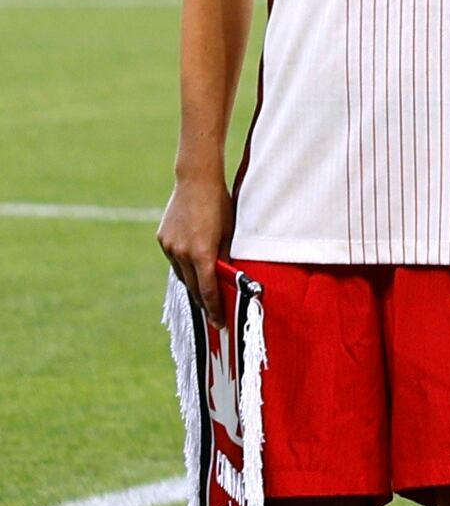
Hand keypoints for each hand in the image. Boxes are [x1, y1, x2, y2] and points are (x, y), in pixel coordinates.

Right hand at [156, 174, 230, 316]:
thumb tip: (229, 280)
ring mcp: (169, 247)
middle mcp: (181, 253)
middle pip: (193, 287)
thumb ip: (227, 258)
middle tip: (214, 317)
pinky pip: (174, 260)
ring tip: (205, 297)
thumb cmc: (221, 206)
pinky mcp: (162, 239)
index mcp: (201, 254)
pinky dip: (185, 268)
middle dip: (204, 303)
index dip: (214, 308)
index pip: (208, 290)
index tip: (220, 323)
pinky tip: (193, 271)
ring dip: (193, 285)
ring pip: (182, 275)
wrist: (196, 182)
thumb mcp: (229, 234)